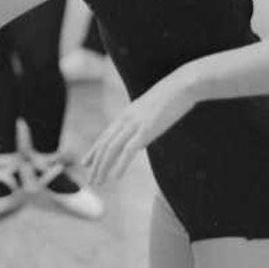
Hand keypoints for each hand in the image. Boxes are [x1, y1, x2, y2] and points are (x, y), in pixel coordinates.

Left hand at [82, 75, 193, 190]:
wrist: (182, 85)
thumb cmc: (171, 96)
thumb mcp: (151, 110)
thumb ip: (141, 123)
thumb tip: (139, 140)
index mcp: (126, 115)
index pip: (105, 136)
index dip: (94, 151)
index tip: (86, 164)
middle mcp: (125, 119)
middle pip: (104, 145)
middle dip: (95, 164)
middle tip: (90, 180)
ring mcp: (135, 124)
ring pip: (111, 149)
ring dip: (103, 167)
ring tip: (98, 182)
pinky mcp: (147, 129)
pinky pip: (129, 150)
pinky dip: (120, 165)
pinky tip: (115, 177)